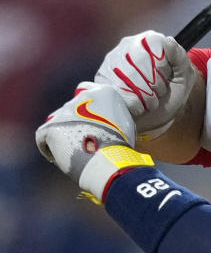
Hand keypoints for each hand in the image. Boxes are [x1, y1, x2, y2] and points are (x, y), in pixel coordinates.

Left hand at [36, 82, 140, 199]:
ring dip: (63, 134)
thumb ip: (112, 116)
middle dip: (75, 123)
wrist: (108, 162)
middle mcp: (81, 97)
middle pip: (72, 108)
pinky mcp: (49, 128)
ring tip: (73, 151)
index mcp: (103, 93)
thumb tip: (107, 121)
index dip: (86, 105)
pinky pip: (44, 138)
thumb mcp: (124, 125)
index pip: (87, 90)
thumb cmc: (121, 148)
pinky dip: (50, 149)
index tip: (89, 119)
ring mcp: (63, 112)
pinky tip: (60, 159)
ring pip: (58, 122)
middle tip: (84, 141)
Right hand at [94, 30, 195, 137]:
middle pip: (140, 60)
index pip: (153, 43)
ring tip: (149, 100)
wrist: (156, 118)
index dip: (162, 65)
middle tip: (158, 92)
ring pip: (127, 74)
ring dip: (144, 94)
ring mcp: (113, 60)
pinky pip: (116, 88)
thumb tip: (168, 41)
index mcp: (149, 41)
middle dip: (154, 83)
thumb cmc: (170, 94)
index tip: (167, 76)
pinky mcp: (102, 77)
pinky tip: (137, 105)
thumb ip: (181, 58)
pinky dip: (132, 102)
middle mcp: (129, 45)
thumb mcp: (184, 77)